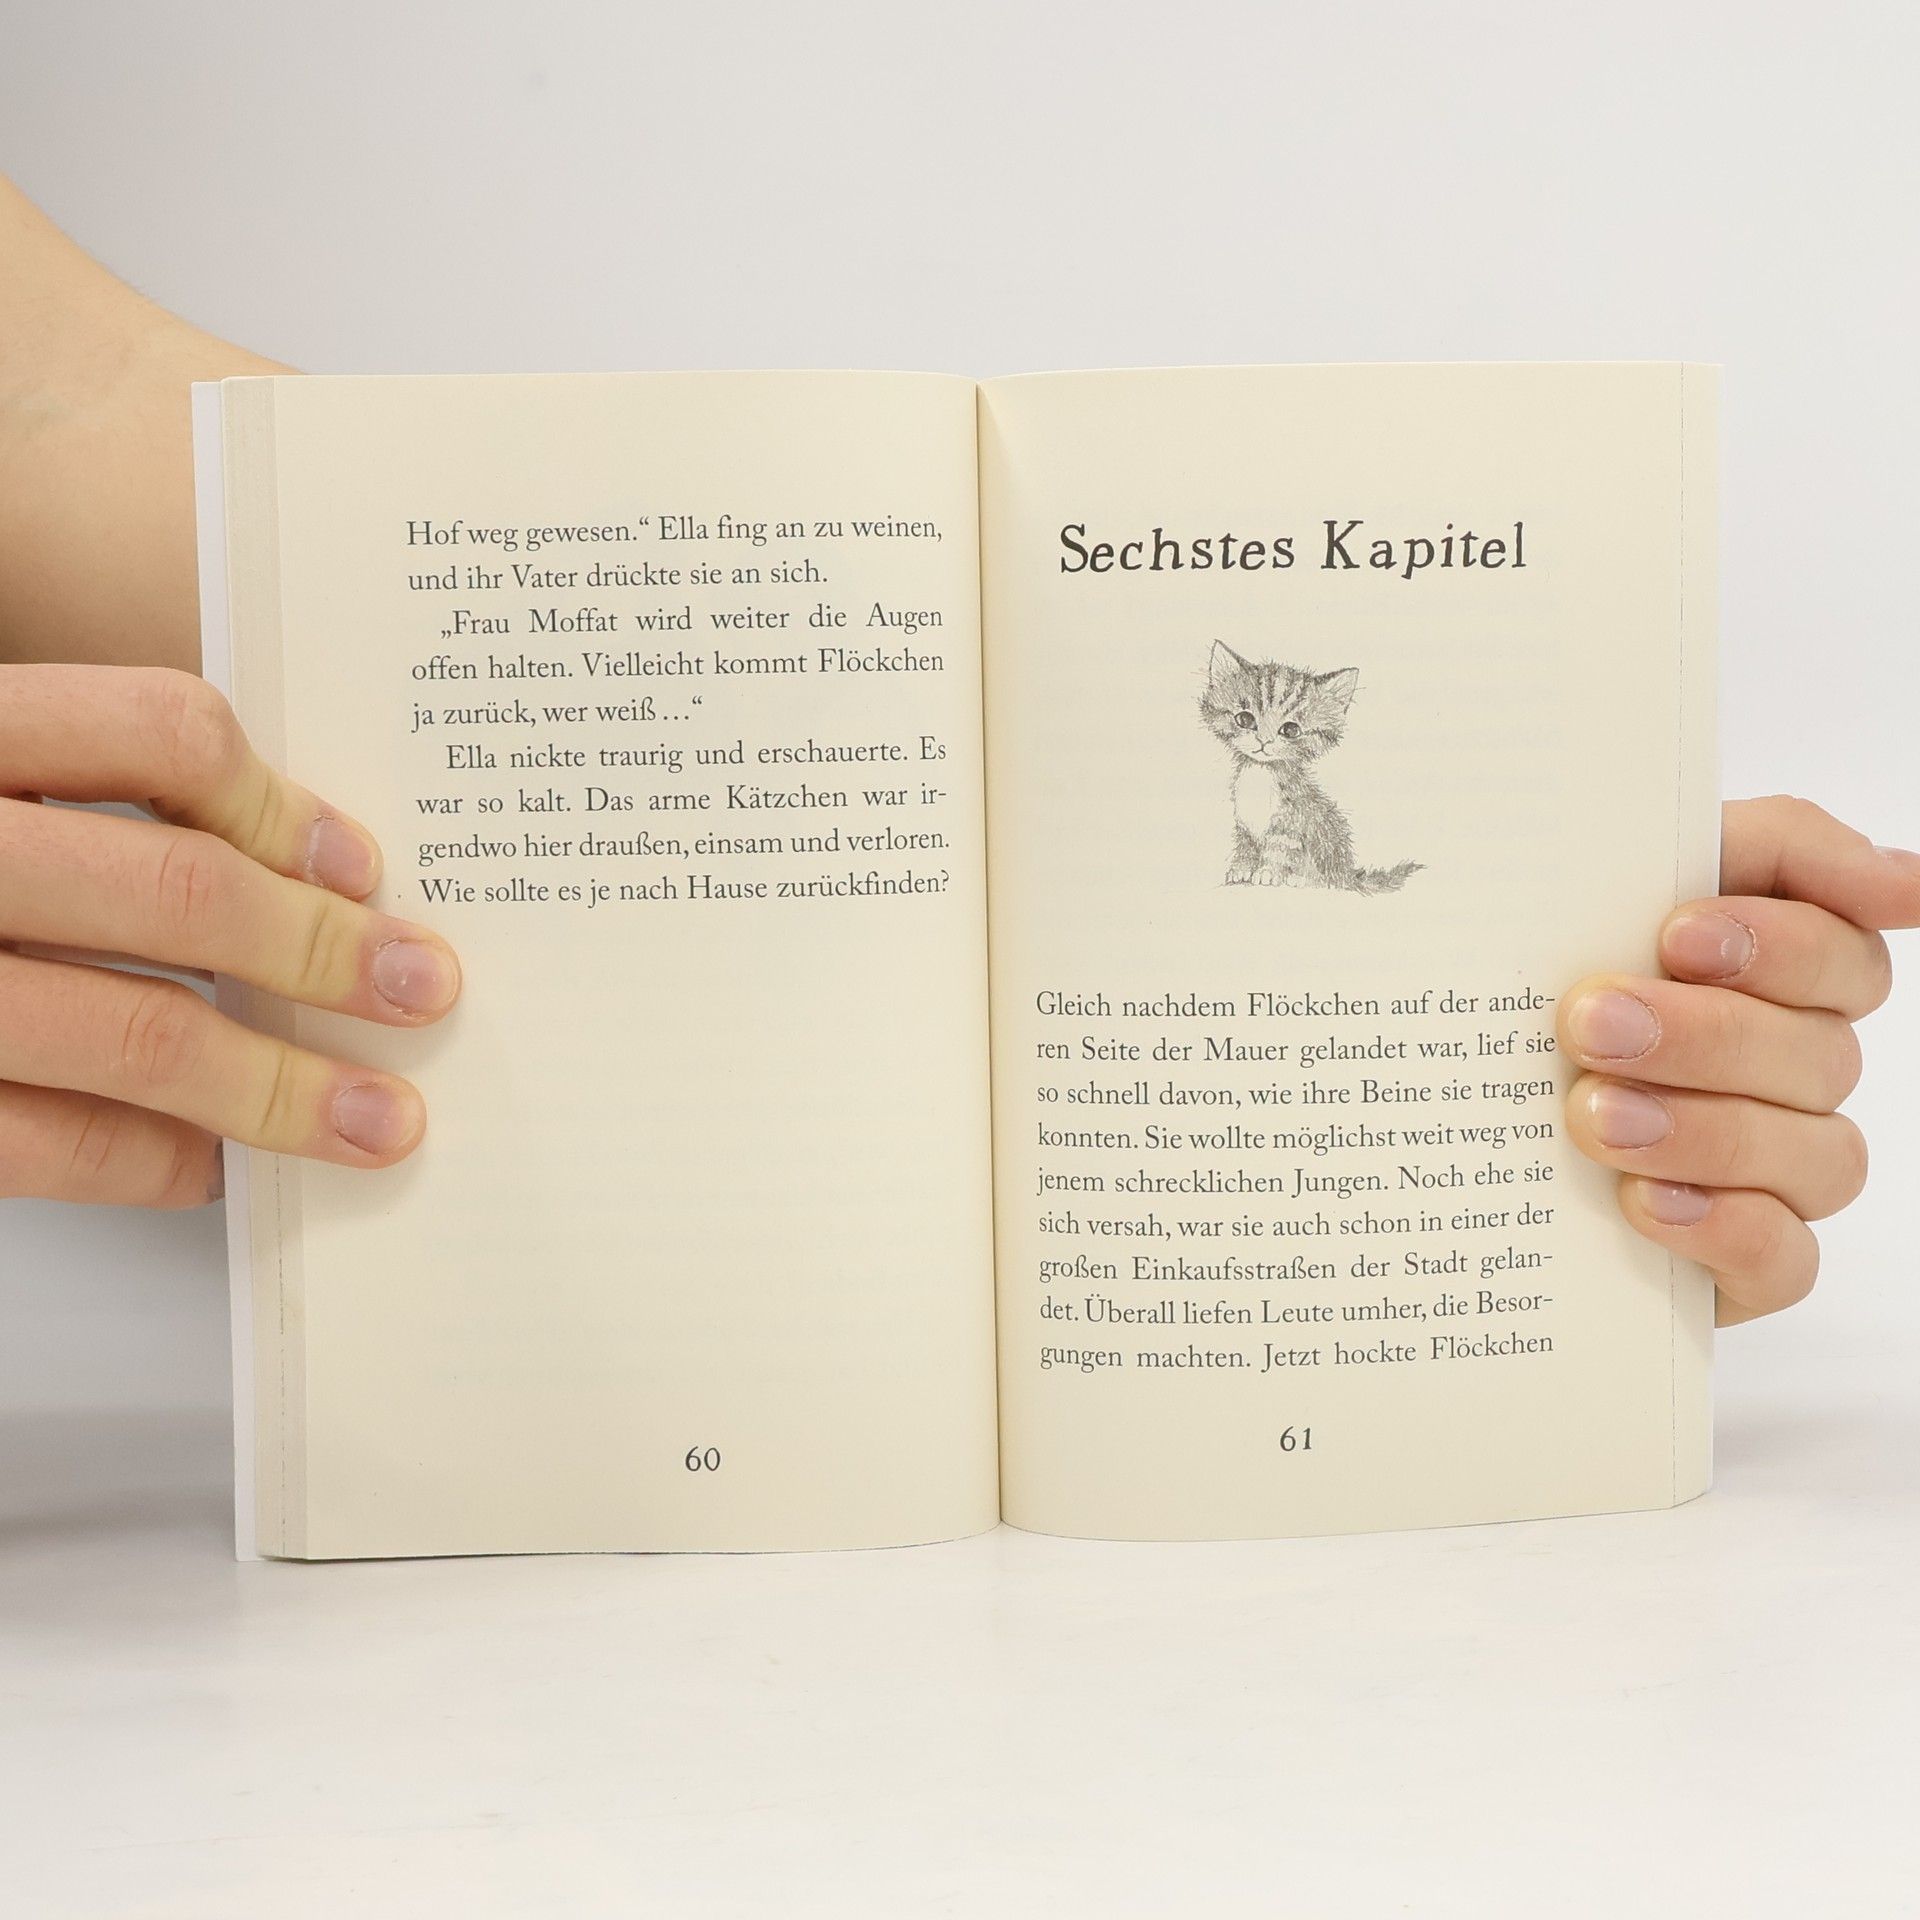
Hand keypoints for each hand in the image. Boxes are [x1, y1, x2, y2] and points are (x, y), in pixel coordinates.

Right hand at [0, 665, 460, 1207]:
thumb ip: (73, 793)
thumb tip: (287, 871)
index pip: (158, 731)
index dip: (283, 805)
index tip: (364, 868)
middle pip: (170, 889)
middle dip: (321, 952)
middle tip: (420, 988)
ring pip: (131, 1030)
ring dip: (278, 1085)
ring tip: (376, 1119)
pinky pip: (45, 1142)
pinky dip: (150, 1161)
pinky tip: (212, 1168)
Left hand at [1559, 797, 1916, 1324]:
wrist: (1445, 1122)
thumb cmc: (1537, 987)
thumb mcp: (1602, 891)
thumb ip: (1753, 852)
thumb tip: (1909, 879)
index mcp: (1779, 977)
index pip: (1843, 954)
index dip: (1779, 943)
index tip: (1677, 935)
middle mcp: (1796, 1071)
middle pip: (1818, 1054)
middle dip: (1705, 1036)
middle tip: (1592, 1025)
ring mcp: (1781, 1171)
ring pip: (1817, 1155)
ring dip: (1702, 1130)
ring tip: (1593, 1115)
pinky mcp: (1748, 1262)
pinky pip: (1787, 1259)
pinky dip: (1722, 1227)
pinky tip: (1643, 1201)